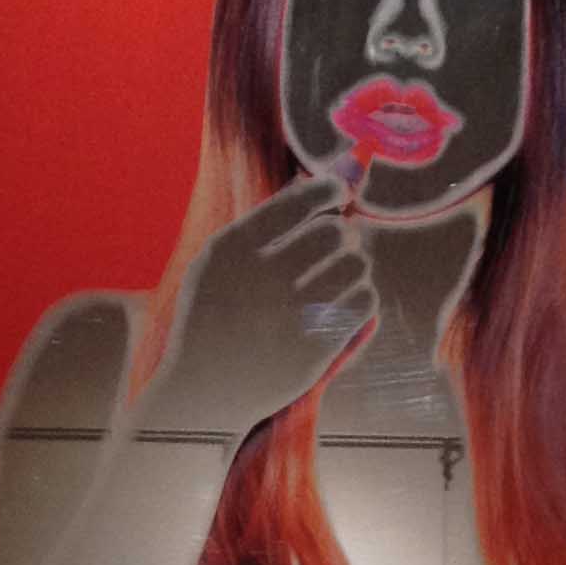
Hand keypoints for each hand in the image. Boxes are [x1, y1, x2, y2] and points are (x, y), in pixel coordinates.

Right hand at [152, 167, 376, 433]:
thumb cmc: (215, 315)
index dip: (331, 190)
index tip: (339, 195)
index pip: (304, 200)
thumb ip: (271, 216)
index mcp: (234, 248)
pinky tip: (343, 303)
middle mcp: (262, 278)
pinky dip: (360, 298)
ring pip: (356, 266)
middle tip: (335, 247)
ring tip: (338, 277)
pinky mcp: (314, 348)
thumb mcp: (220, 261)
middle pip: (336, 232)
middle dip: (342, 236)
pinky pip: (363, 302)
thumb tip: (328, 173)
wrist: (202, 391)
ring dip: (354, 267)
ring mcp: (290, 316)